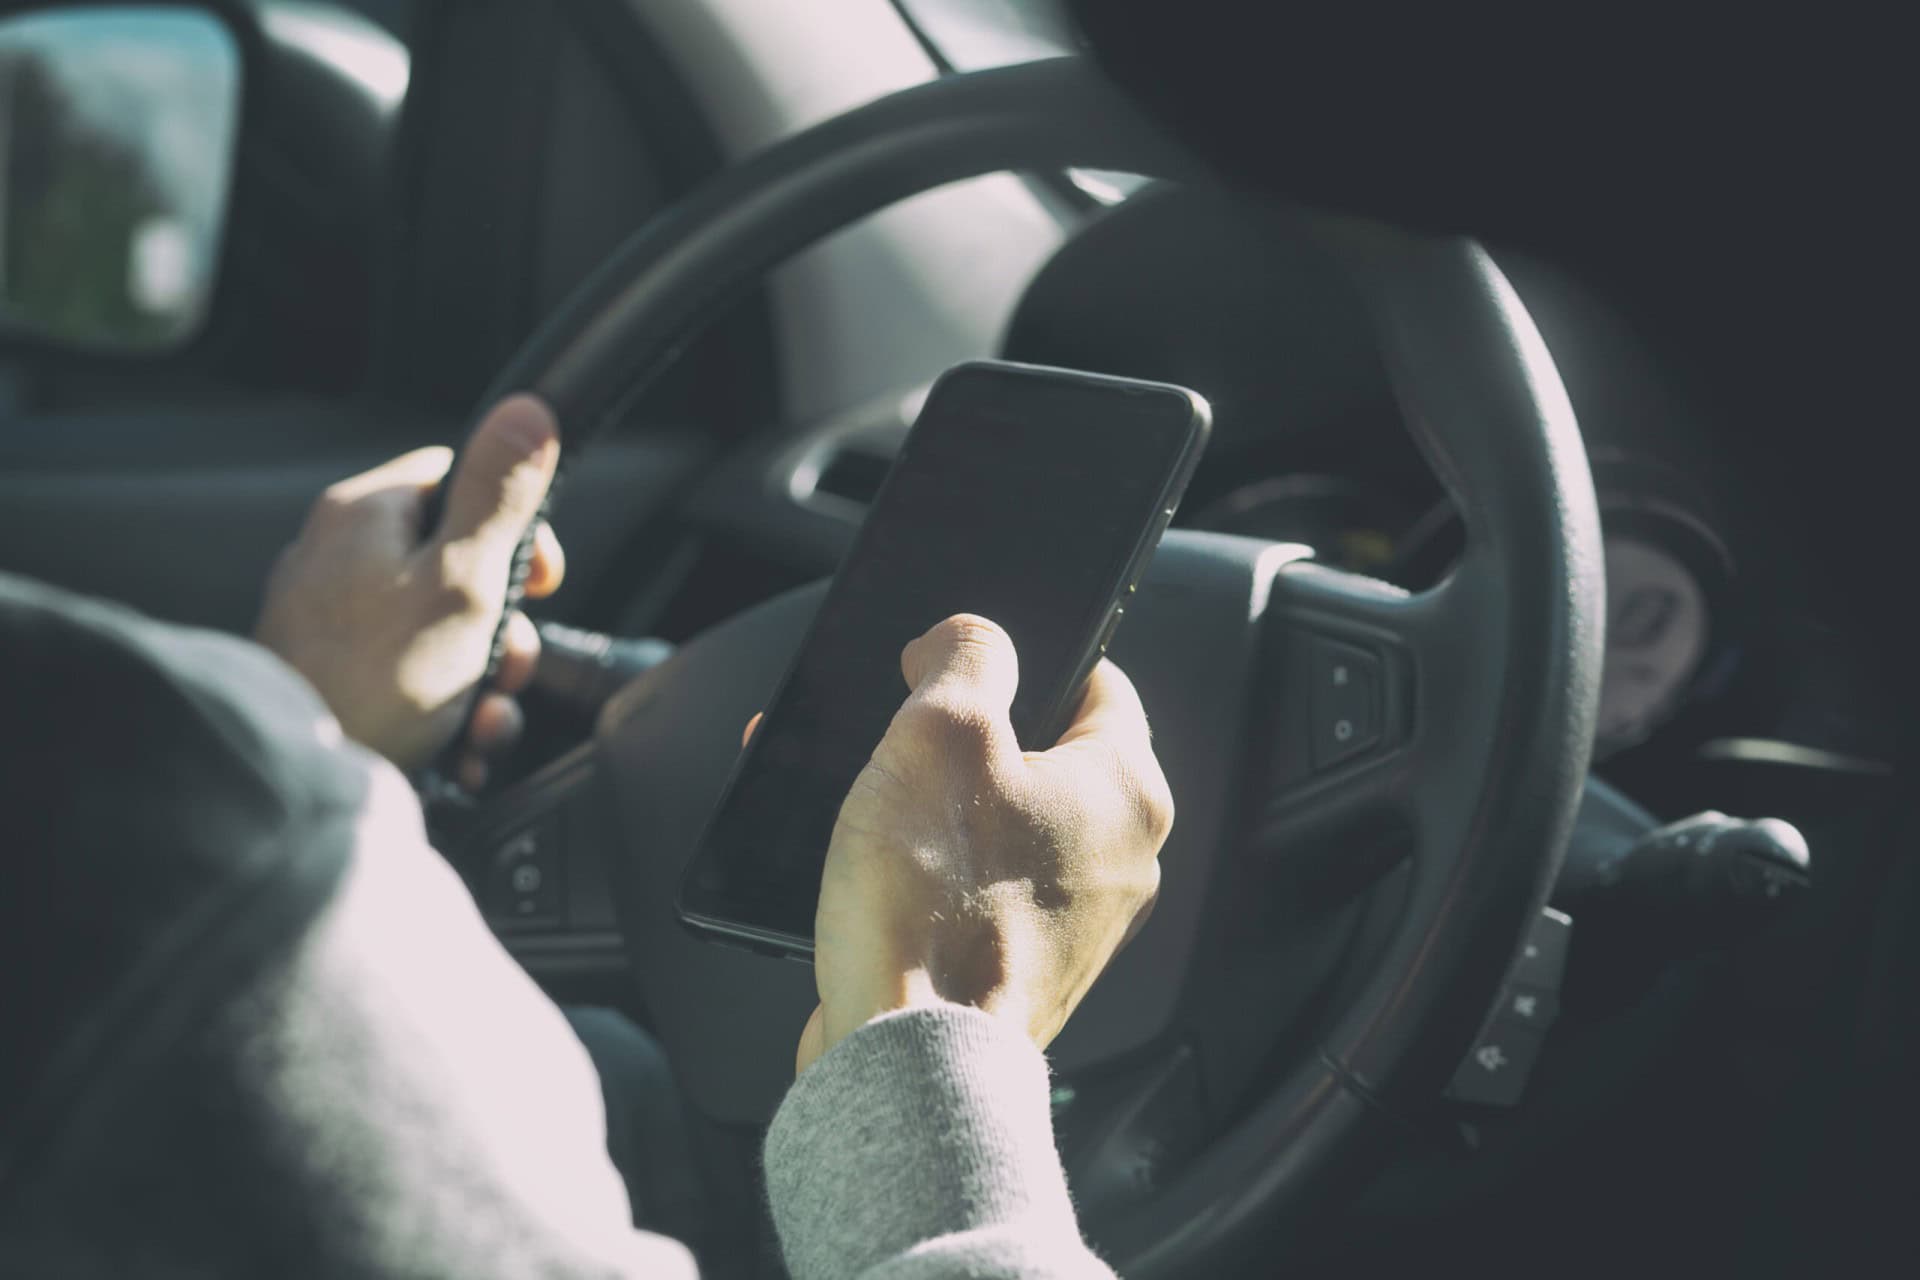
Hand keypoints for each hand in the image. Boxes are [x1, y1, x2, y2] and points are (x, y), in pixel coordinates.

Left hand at [256, 395, 565, 783]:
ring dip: (483, 685)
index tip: (538, 579)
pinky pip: (410, 683)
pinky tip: (455, 752)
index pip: (456, 477)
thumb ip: (498, 497)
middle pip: (457, 564)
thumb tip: (528, 409)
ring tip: (479, 724)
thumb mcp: (461, 579)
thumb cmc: (376, 684)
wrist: (298, 787)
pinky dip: (445, 718)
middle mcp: (337, 559)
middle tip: (506, 666)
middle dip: (504, 628)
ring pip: (441, 633)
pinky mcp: (332, 682)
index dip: (513, 526)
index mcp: (363, 516)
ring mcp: (329, 624)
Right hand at [786, 614, 1173, 1073]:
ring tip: (875, 800)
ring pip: (1002, 825)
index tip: (969, 658)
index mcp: (1128, 792)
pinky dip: (928, 869)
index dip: (1028, 653)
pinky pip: (975, 890)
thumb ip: (966, 655)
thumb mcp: (940, 730)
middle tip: (908, 735)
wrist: (904, 1059)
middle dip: (967, 737)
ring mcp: (1072, 924)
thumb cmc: (936, 908)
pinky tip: (871, 865)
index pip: (1101, 680)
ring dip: (936, 803)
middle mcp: (1119, 860)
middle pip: (1044, 756)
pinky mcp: (1018, 970)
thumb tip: (970, 636)